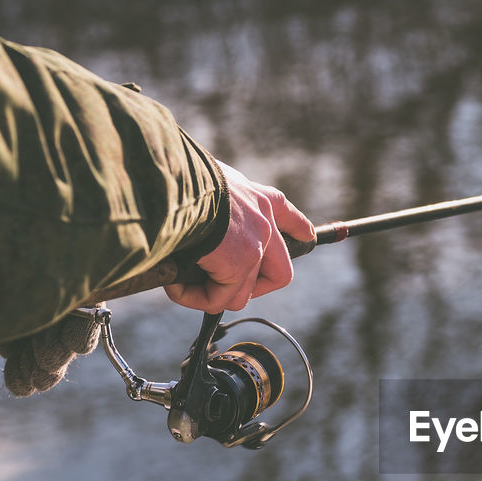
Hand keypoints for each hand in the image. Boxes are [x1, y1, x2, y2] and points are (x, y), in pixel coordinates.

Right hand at [163, 162, 314, 312]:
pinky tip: (176, 286)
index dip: (298, 228)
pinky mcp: (240, 265)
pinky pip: (220, 298)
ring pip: (243, 292)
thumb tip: (198, 228)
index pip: (287, 213)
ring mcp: (256, 246)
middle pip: (280, 271)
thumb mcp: (204, 183)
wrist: (173, 182)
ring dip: (213, 294)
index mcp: (256, 197)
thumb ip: (214, 205)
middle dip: (256, 288)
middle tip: (228, 289)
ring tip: (183, 284)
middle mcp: (264, 221)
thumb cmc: (177, 180)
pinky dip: (197, 298)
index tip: (307, 236)